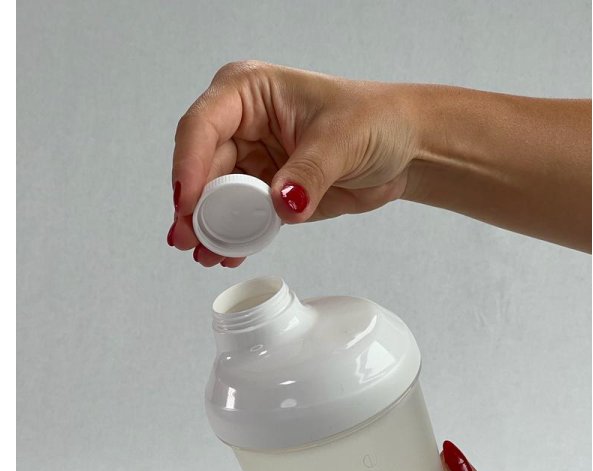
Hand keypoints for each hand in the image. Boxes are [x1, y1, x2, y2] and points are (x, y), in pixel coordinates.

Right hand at [169, 61, 419, 266]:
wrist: (404, 149)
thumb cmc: (376, 120)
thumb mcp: (343, 140)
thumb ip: (309, 172)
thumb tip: (282, 203)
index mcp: (249, 92)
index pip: (203, 125)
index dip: (190, 164)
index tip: (188, 201)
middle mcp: (241, 124)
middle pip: (201, 166)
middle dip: (194, 206)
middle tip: (189, 239)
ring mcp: (250, 160)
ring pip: (215, 197)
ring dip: (209, 228)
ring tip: (206, 255)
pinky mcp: (264, 193)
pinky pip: (239, 218)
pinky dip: (233, 238)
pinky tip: (228, 255)